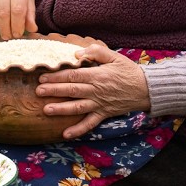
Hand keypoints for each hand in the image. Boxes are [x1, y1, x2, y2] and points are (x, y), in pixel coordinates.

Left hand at [36, 44, 151, 139]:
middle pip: (72, 90)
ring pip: (78, 107)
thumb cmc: (129, 71)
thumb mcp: (115, 56)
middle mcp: (96, 91)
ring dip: (61, 109)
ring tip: (46, 110)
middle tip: (38, 91)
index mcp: (97, 75)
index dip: (57, 76)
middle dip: (54, 91)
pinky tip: (65, 134)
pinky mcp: (104, 114)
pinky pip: (90, 123)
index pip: (73, 76)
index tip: (43, 77)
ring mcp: (99, 104)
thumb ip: (96, 52)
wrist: (147, 89)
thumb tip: (76, 53)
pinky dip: (78, 129)